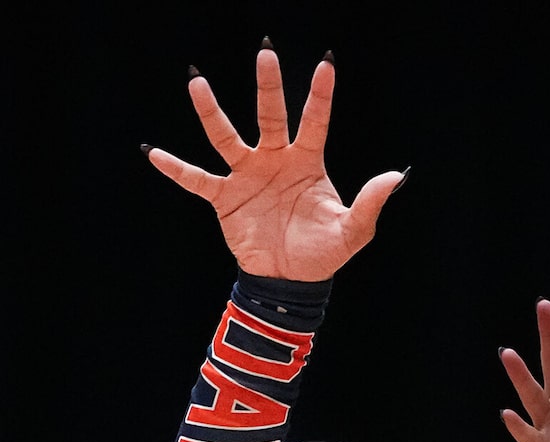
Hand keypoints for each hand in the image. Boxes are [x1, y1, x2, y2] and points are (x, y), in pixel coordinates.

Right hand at [148, 48, 402, 280]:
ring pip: (226, 137)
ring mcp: (247, 176)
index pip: (315, 122)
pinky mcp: (225, 198)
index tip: (327, 64)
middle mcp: (274, 160)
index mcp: (307, 162)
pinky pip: (197, 180)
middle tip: (266, 52)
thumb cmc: (323, 253)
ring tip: (197, 83)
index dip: (321, 96)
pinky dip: (176, 169)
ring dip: (212, 112)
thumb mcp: (353, 231)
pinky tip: (154, 153)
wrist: (291, 282)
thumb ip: (371, 203)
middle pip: (270, 115)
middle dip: (268, 85)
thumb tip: (394, 176)